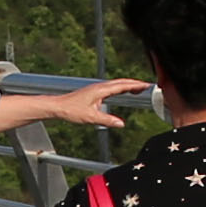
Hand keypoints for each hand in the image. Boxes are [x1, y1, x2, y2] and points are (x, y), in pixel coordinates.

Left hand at [3, 79, 152, 131]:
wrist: (58, 107)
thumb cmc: (71, 110)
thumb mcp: (91, 117)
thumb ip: (107, 120)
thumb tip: (121, 124)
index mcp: (101, 90)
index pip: (122, 85)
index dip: (135, 85)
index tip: (146, 85)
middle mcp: (100, 87)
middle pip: (121, 82)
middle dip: (134, 83)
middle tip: (147, 86)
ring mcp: (97, 89)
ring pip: (116, 84)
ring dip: (128, 85)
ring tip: (138, 89)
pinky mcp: (94, 92)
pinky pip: (111, 88)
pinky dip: (120, 88)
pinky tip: (122, 92)